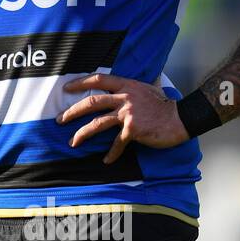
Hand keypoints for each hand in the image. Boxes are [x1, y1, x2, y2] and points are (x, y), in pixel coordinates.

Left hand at [57, 73, 188, 164]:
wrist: (180, 118)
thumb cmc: (164, 106)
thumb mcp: (147, 90)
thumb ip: (132, 89)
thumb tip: (123, 88)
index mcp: (127, 85)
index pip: (99, 79)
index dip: (81, 82)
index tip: (66, 87)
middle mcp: (125, 98)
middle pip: (92, 102)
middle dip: (72, 111)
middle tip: (59, 119)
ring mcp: (128, 114)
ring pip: (98, 123)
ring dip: (82, 133)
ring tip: (72, 142)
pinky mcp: (133, 130)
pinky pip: (117, 143)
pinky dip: (111, 154)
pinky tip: (106, 160)